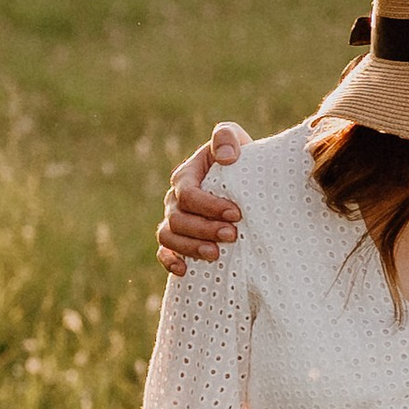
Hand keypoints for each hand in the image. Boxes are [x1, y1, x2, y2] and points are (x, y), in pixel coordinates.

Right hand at [156, 121, 249, 274]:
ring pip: (168, 237)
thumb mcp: (234, 139)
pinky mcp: (176, 239)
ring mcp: (173, 220)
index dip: (210, 206)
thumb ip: (226, 137)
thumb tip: (226, 157)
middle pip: (178, 218)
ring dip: (190, 247)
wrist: (244, 181)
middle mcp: (174, 199)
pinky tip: (185, 270)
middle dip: (205, 229)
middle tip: (232, 235)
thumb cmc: (239, 159)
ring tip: (216, 254)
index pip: (189, 194)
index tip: (237, 213)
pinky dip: (170, 261)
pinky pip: (164, 252)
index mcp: (186, 176)